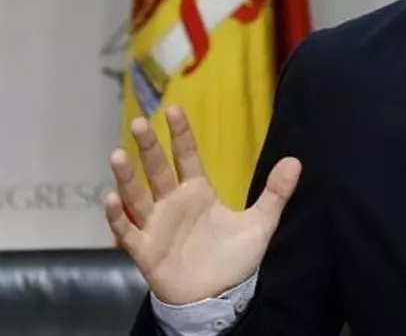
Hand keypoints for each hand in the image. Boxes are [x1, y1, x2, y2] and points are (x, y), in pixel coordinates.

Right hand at [104, 106, 301, 304]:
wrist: (219, 296)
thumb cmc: (234, 259)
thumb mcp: (261, 223)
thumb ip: (275, 193)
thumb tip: (295, 161)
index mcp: (197, 192)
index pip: (187, 157)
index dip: (180, 135)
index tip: (173, 109)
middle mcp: (173, 204)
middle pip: (157, 170)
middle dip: (148, 147)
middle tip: (140, 122)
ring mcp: (156, 226)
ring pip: (136, 197)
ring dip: (126, 177)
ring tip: (118, 155)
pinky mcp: (145, 250)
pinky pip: (126, 231)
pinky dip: (116, 217)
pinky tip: (109, 200)